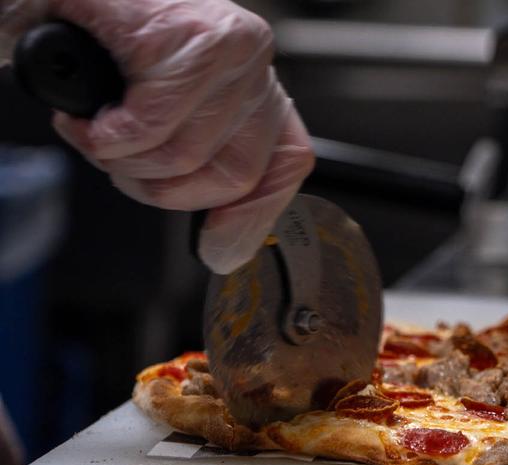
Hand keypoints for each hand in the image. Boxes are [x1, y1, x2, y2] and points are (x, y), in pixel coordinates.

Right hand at [1, 0, 313, 273]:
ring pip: (186, 156)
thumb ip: (207, 169)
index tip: (215, 242)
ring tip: (96, 135)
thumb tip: (221, 253)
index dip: (252, 214)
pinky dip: (106, 136)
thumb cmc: (109, 42)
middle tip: (118, 164)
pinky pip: (150, 125)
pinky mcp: (182, 37)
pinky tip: (86, 120)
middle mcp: (251, 62)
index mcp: (255, 84)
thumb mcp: (169, 109)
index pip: (289, 161)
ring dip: (123, 161)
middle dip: (161, 189)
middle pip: (234, 175)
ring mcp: (224, 48)